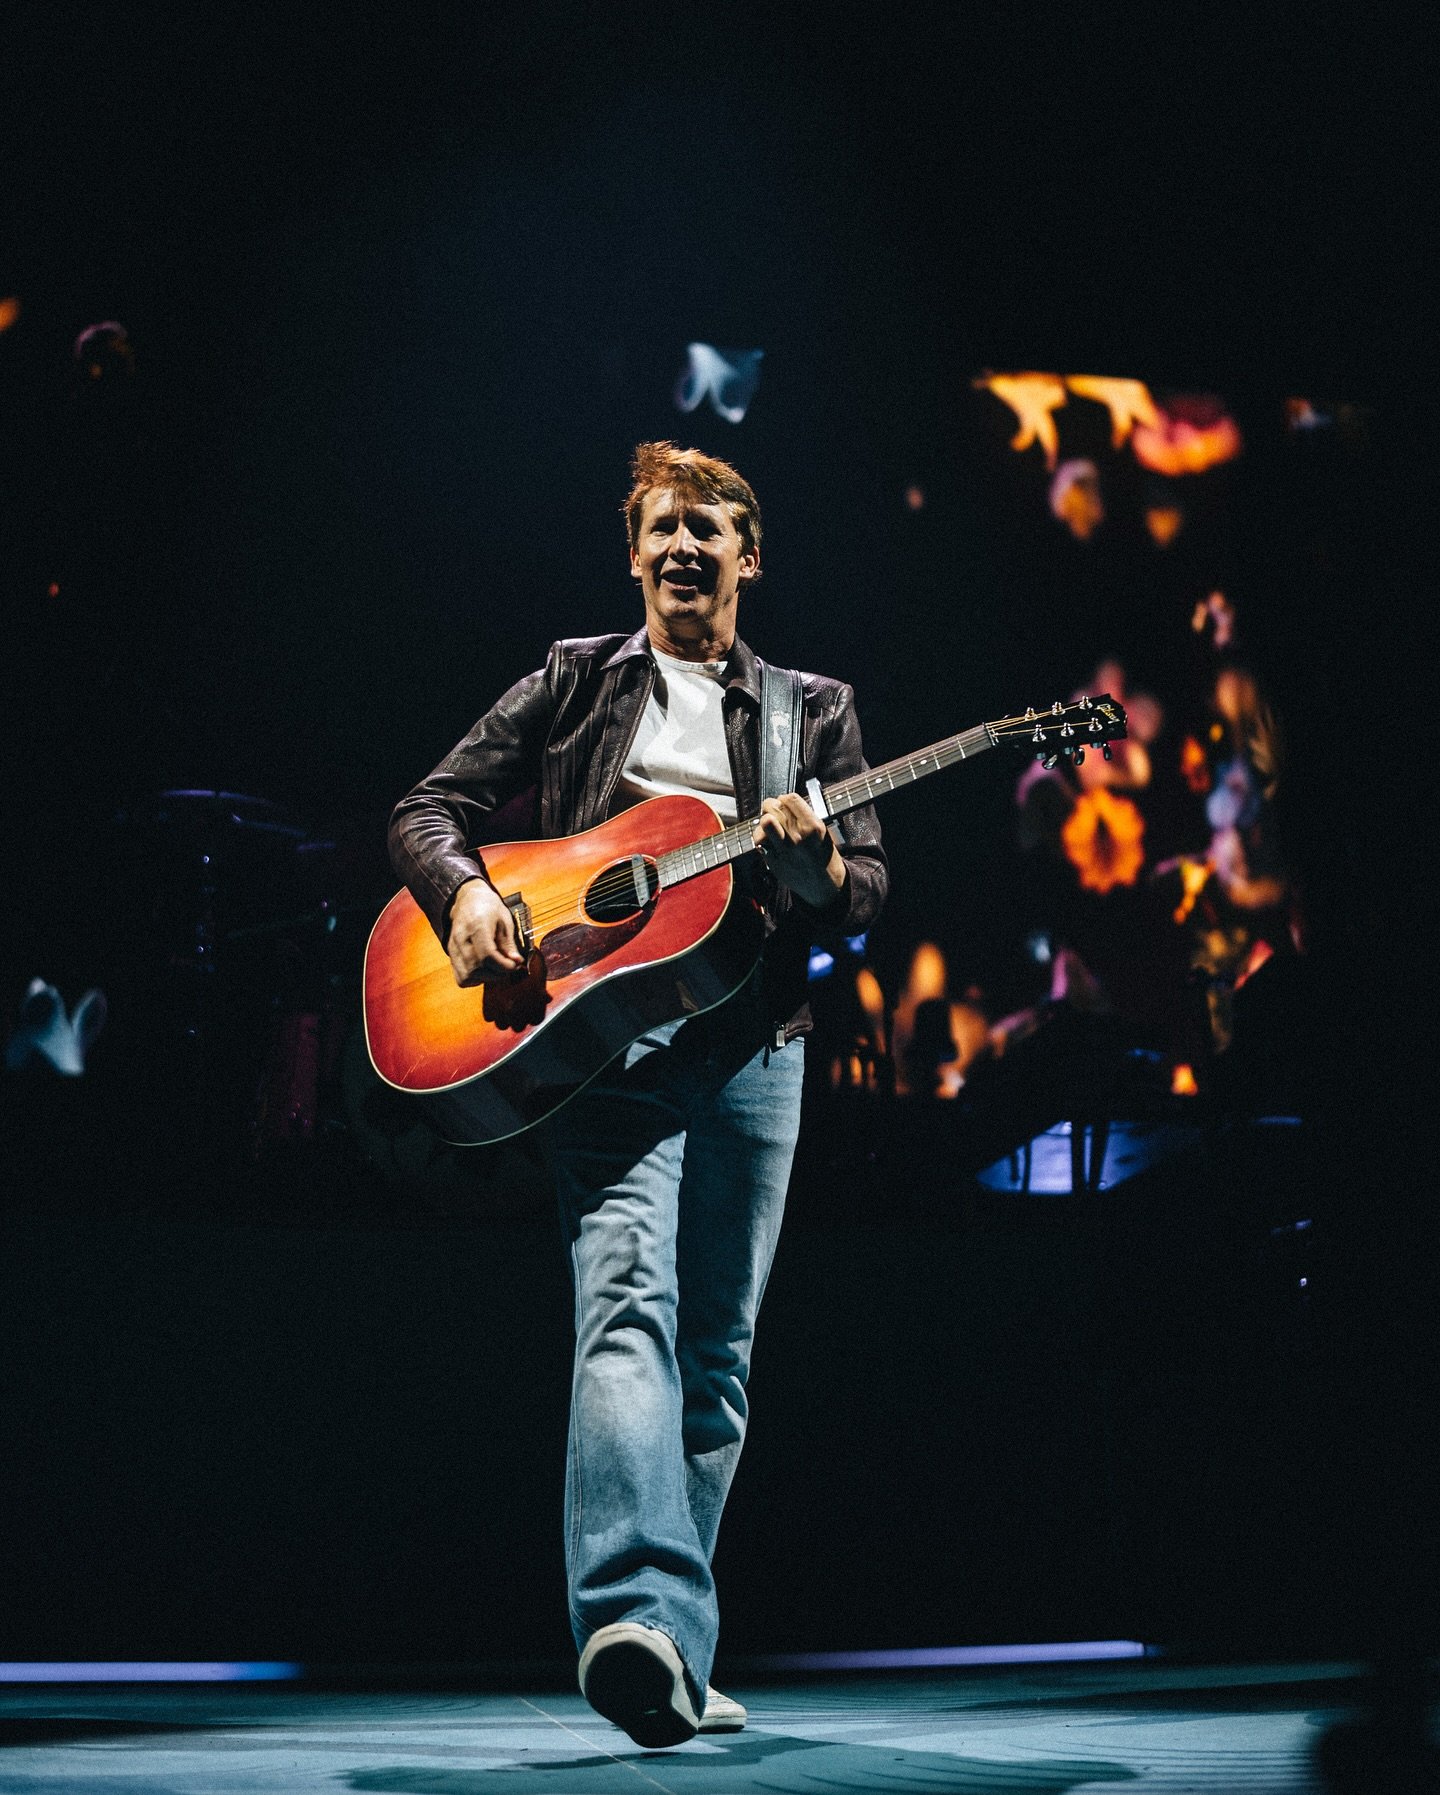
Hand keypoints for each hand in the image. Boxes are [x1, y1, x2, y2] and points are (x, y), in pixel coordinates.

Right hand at [446, 878, 525, 986]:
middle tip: (509, 965)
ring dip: (487, 977)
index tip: (515, 964)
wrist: (468, 900)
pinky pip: (462, 978)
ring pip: (468, 976)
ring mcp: (453, 948)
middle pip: (477, 968)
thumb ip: (509, 943)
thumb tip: (516, 962)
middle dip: (498, 973)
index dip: (503, 965)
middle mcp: (461, 938)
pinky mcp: (451, 955)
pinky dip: (475, 979)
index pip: (487, 955)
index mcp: (476, 925)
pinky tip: (485, 969)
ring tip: (497, 967)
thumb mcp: (505, 920)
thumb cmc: (488, 907)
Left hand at [751, 794, 845, 910]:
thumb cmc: (823, 856)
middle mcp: (798, 836)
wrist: (823, 885)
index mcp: (813, 827)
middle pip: (774, 807)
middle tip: (775, 810)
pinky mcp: (773, 859)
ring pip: (764, 822)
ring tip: (770, 823)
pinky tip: (768, 838)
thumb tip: (787, 803)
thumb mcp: (823, 832)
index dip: (785, 798)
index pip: (790, 798)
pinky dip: (761, 836)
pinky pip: (759, 840)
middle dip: (772, 806)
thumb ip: (805, 817)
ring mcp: (784, 848)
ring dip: (765, 820)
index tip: (785, 802)